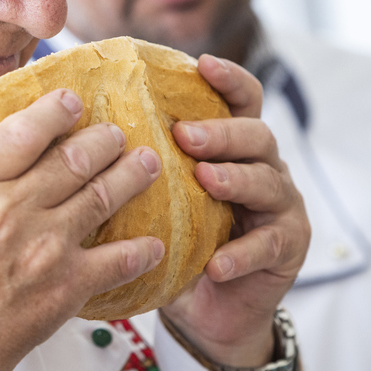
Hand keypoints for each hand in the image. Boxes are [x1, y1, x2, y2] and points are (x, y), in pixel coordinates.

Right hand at [0, 90, 165, 370]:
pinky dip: (140, 250)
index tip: (71, 102)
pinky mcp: (64, 288)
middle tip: (115, 133)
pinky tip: (153, 243)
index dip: (55, 111)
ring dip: (130, 174)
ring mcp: (42, 248)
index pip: (23, 132)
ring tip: (145, 163)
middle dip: (103, 139)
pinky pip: (117, 260)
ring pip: (101, 195)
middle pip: (72, 158)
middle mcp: (7, 211)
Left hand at [161, 54, 310, 366]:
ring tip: (205, 180)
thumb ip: (141, 163)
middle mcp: (264, 167)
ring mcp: (281, 206)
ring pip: (267, 182)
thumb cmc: (179, 238)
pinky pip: (269, 245)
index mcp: (234, 146)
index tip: (204, 64)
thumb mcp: (159, 196)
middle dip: (221, 132)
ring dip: (234, 179)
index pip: (242, 100)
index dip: (229, 79)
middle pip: (257, 135)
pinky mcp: (287, 247)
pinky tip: (217, 263)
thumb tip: (83, 129)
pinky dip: (241, 253)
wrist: (206, 306)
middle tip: (185, 135)